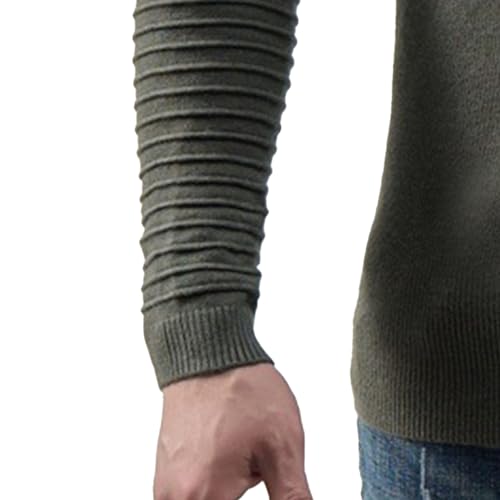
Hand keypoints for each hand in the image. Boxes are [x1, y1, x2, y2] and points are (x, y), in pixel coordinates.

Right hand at [152, 362, 312, 499]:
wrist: (208, 353)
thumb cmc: (241, 389)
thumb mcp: (282, 448)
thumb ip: (293, 498)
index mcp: (202, 496)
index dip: (254, 496)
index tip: (266, 480)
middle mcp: (174, 495)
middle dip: (239, 493)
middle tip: (256, 467)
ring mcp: (165, 483)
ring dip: (227, 491)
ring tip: (242, 455)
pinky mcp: (165, 469)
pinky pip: (191, 492)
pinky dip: (213, 483)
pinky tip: (228, 454)